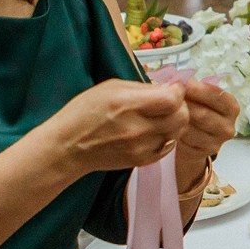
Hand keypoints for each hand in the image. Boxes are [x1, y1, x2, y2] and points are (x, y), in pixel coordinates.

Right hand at [63, 78, 190, 172]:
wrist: (68, 147)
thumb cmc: (85, 112)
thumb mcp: (111, 87)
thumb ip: (143, 88)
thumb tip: (169, 87)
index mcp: (128, 104)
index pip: (172, 99)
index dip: (177, 91)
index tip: (172, 87)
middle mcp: (137, 128)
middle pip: (181, 117)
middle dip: (180, 106)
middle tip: (170, 102)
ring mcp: (141, 148)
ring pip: (177, 133)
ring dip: (174, 122)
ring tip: (160, 116)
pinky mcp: (142, 161)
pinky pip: (168, 147)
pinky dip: (166, 136)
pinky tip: (154, 130)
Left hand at [173, 76, 239, 158]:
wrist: (196, 140)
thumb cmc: (197, 111)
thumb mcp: (201, 98)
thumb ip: (195, 89)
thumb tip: (180, 80)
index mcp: (232, 107)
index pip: (219, 96)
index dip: (201, 90)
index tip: (186, 84)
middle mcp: (229, 126)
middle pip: (204, 114)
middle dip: (185, 104)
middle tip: (170, 97)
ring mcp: (218, 142)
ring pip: (192, 128)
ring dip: (178, 118)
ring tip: (168, 110)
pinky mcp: (204, 152)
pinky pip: (185, 140)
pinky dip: (175, 131)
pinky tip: (169, 124)